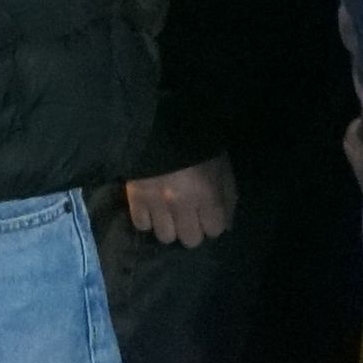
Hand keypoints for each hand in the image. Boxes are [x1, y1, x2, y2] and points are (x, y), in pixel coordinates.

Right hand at [123, 156, 237, 247]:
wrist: (159, 123)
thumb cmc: (197, 146)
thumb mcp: (221, 167)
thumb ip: (227, 197)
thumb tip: (225, 225)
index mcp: (206, 195)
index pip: (214, 230)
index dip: (212, 223)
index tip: (208, 215)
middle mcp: (182, 204)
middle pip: (190, 239)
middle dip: (192, 229)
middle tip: (188, 217)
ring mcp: (156, 203)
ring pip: (165, 236)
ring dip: (169, 227)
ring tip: (168, 215)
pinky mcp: (135, 197)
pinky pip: (141, 224)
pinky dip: (147, 220)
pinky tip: (151, 209)